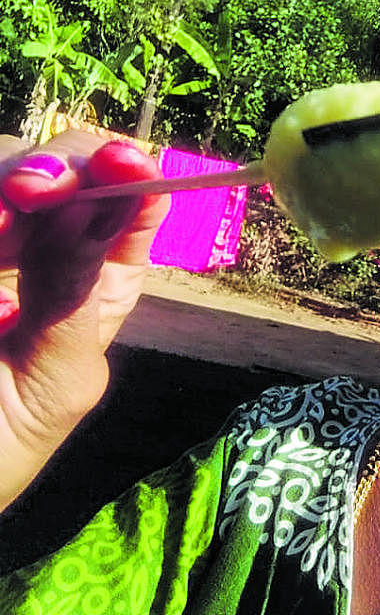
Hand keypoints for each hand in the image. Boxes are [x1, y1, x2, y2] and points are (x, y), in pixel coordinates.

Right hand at [0, 133, 167, 509]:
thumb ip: (74, 297)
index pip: (128, 201)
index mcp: (95, 277)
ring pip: (1, 178)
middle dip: (58, 168)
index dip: (132, 169)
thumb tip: (92, 210)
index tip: (128, 163)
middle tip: (39, 188)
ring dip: (4, 184)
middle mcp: (40, 249)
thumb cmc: (2, 451)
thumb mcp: (57, 385)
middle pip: (57, 171)